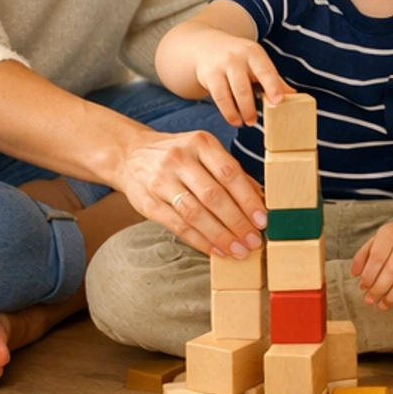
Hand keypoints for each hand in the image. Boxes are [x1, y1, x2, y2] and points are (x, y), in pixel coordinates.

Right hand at [118, 126, 265, 256]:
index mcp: (200, 143)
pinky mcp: (148, 203)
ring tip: (238, 250)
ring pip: (195, 213)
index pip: (229, 173)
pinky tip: (216, 250)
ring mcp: (161, 181)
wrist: (130, 155)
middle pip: (213, 195)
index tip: (262, 219)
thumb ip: (230, 172)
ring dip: (220, 236)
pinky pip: (178, 226)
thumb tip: (260, 199)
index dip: (248, 199)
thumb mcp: (204, 151)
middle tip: (253, 240)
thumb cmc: (178, 154)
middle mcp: (180, 159)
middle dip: (237, 222)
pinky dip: (200, 241)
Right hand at [191, 32, 289, 130]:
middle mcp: (237, 58)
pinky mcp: (208, 75)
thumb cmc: (240, 58)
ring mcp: (221, 66)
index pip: (265, 71)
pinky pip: (218, 97)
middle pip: (244, 86)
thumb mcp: (257, 62)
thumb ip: (274, 79)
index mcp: (254, 53)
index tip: (278, 102)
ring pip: (230, 93)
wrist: (208, 46)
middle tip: (255, 121)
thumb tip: (294, 96)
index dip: (273, 87)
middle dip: (250, 107)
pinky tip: (234, 120)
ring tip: (246, 122)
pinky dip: (227, 112)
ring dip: (239, 111)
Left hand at [351, 215, 392, 308]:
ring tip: (383, 304)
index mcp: (390, 234)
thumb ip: (363, 255)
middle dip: (378, 290)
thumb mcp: (377, 239)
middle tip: (369, 300)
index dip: (368, 276)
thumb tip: (355, 274)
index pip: (377, 258)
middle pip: (391, 272)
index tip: (363, 287)